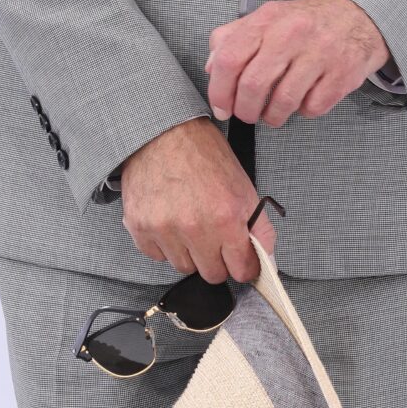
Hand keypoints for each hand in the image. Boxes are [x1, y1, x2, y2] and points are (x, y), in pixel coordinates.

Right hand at [120, 117, 276, 284]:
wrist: (164, 132)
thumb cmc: (205, 157)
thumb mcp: (244, 188)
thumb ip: (260, 229)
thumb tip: (267, 261)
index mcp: (225, 218)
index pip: (241, 271)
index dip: (244, 266)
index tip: (241, 260)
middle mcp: (193, 228)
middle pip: (212, 274)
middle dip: (217, 260)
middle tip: (214, 237)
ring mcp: (163, 229)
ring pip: (183, 267)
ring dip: (189, 253)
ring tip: (189, 223)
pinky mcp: (139, 226)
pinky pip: (156, 256)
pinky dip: (164, 244)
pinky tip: (169, 221)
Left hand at [206, 0, 388, 128]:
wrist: (356, 17)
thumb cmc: (305, 23)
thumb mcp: (265, 19)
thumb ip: (232, 39)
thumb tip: (211, 67)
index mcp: (267, 20)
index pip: (229, 58)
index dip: (219, 90)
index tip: (221, 107)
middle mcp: (292, 34)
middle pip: (253, 85)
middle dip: (244, 110)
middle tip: (247, 114)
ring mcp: (319, 54)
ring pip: (283, 103)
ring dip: (272, 116)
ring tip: (273, 112)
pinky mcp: (341, 74)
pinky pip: (312, 108)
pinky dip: (303, 111)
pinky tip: (304, 99)